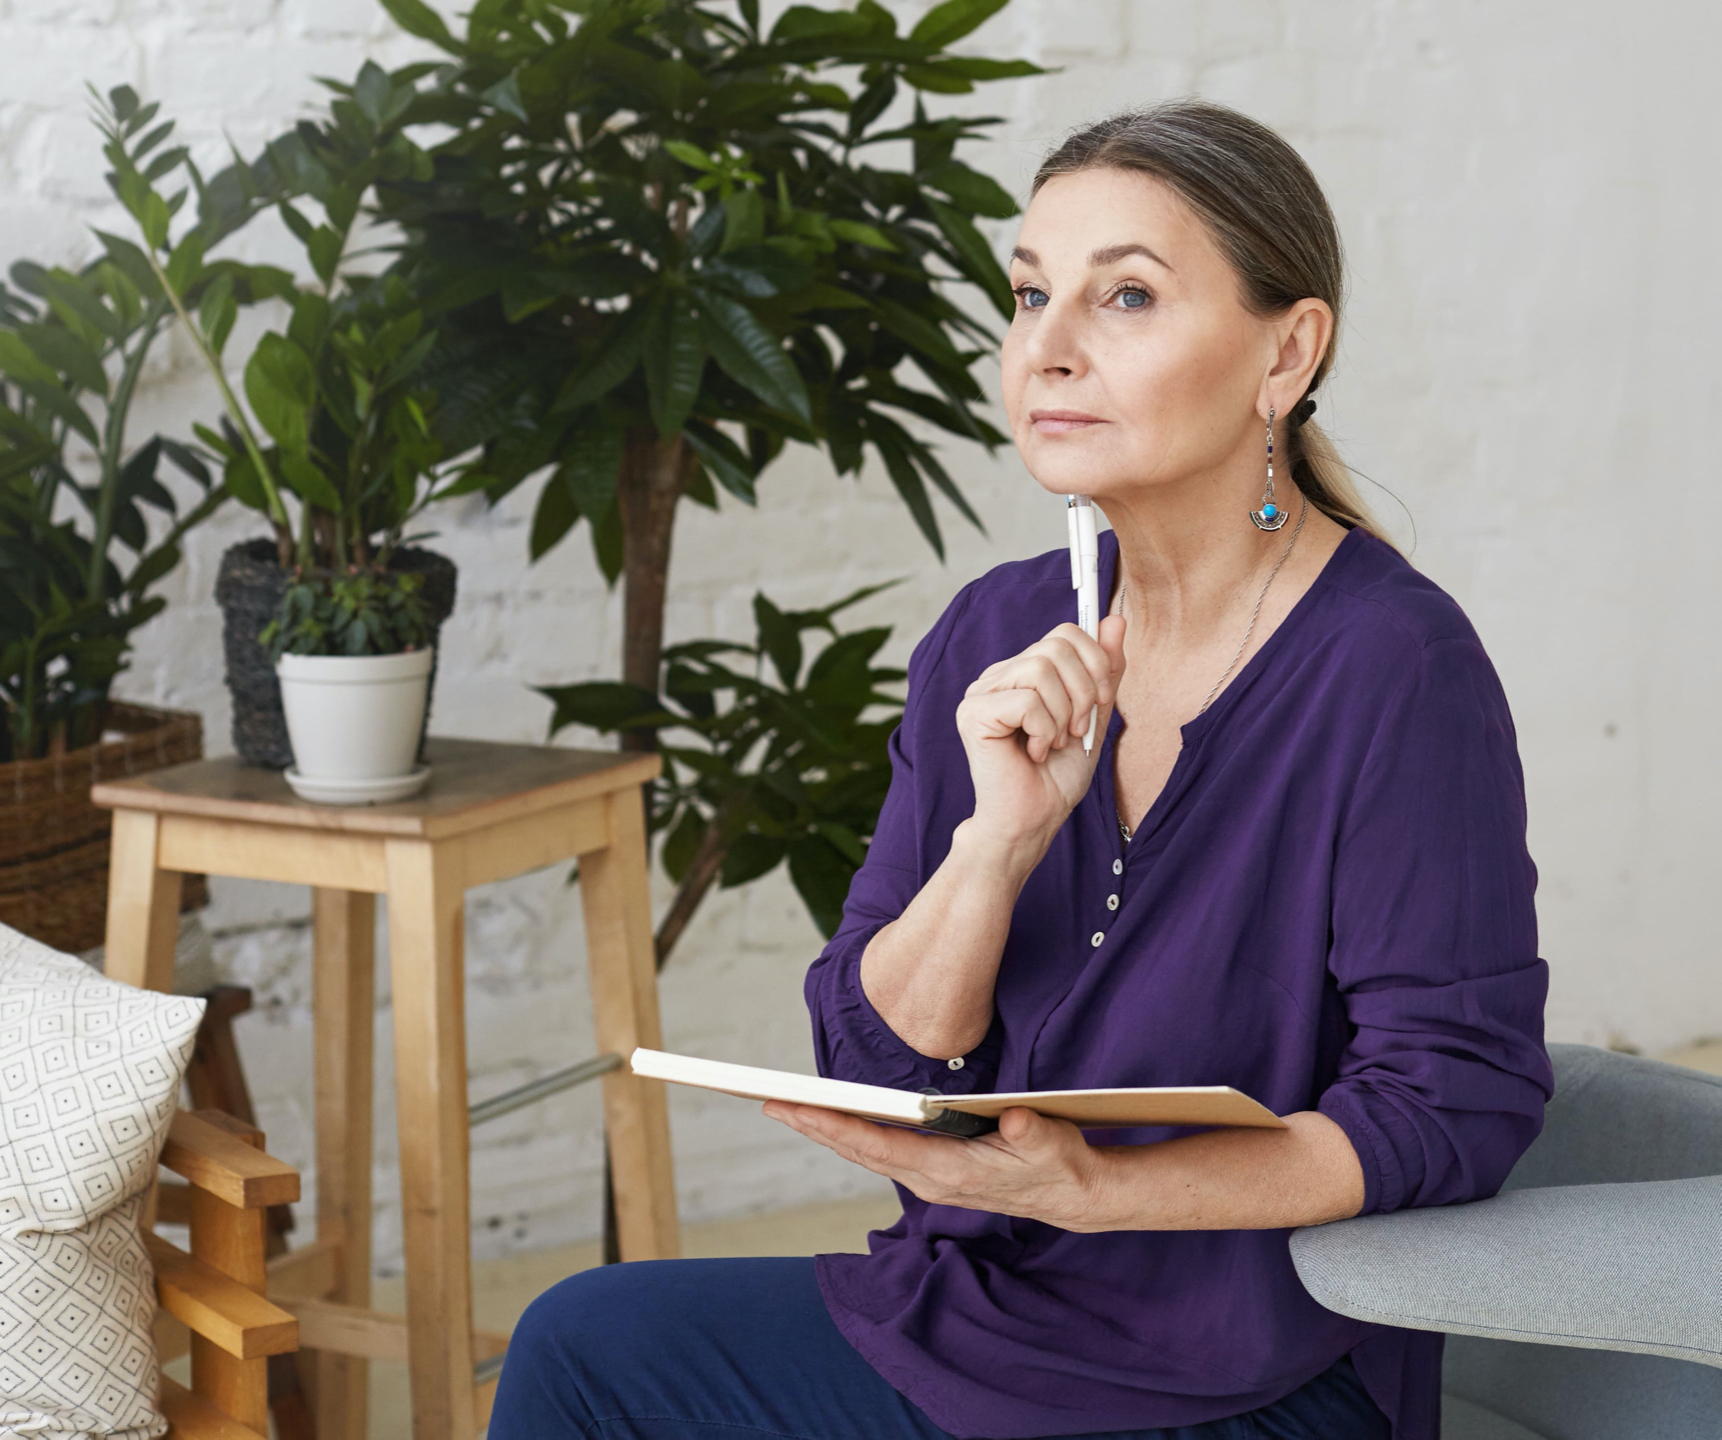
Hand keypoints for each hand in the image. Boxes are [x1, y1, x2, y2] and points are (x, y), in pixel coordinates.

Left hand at [762, 1101, 1121, 1231]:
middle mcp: (930, 1180)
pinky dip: (852, 1134)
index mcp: (949, 1172)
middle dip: (815, 1126)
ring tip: (789, 1107)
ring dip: (827, 1130)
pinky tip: (834, 1117)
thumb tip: (1013, 1122)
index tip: (800, 1111)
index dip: (839, 1128)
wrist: (1073, 1195)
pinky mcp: (934, 1172)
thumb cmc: (1060, 1165)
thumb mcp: (1052, 1145)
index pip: (881, 1147)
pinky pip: (881, 1152)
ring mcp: (930, 1178)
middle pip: (860, 1151)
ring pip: (866, 1153)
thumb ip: (1030, 1133)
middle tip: (770, 1103)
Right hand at [955, 616, 1126, 852]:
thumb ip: (1104, 669)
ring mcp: (981, 692)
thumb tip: (1116, 619)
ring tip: (1053, 743)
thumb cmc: (1056, 776)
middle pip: (1056, 646)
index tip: (1101, 702)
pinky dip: (1044, 731)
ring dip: (1062, 714)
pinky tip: (1033, 753)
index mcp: (1022, 672)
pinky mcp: (973, 713)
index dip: (1095, 662)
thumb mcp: (1094, 715)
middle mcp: (998, 676)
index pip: (1065, 633)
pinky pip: (1028, 700)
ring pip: (1041, 669)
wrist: (1033, 821)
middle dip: (1083, 692)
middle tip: (1076, 730)